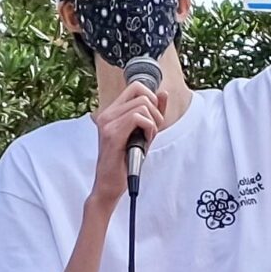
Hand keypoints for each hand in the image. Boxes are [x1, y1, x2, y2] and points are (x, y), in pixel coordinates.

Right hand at [89, 81, 166, 208]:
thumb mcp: (144, 133)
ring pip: (142, 105)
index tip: (153, 118)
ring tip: (147, 138)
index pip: (136, 87)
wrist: (109, 185)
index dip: (151, 98)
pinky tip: (145, 141)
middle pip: (142, 94)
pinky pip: (138, 118)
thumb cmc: (125, 161)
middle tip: (152, 131)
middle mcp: (107, 113)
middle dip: (155, 113)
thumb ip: (153, 114)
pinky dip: (149, 129)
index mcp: (112, 111)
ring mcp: (107, 122)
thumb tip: (162, 93)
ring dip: (153, 123)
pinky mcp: (112, 134)